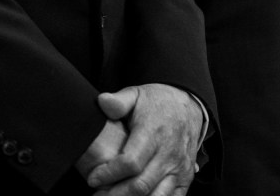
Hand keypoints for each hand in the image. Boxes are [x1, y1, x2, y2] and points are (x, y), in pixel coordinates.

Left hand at [86, 84, 203, 195]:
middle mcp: (168, 154)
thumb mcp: (136, 94)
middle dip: (116, 194)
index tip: (92, 178)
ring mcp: (179, 168)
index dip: (109, 173)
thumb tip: (102, 102)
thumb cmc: (156, 103)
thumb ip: (118, 101)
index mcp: (153, 134)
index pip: (130, 162)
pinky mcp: (185, 178)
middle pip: (141, 184)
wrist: (187, 106)